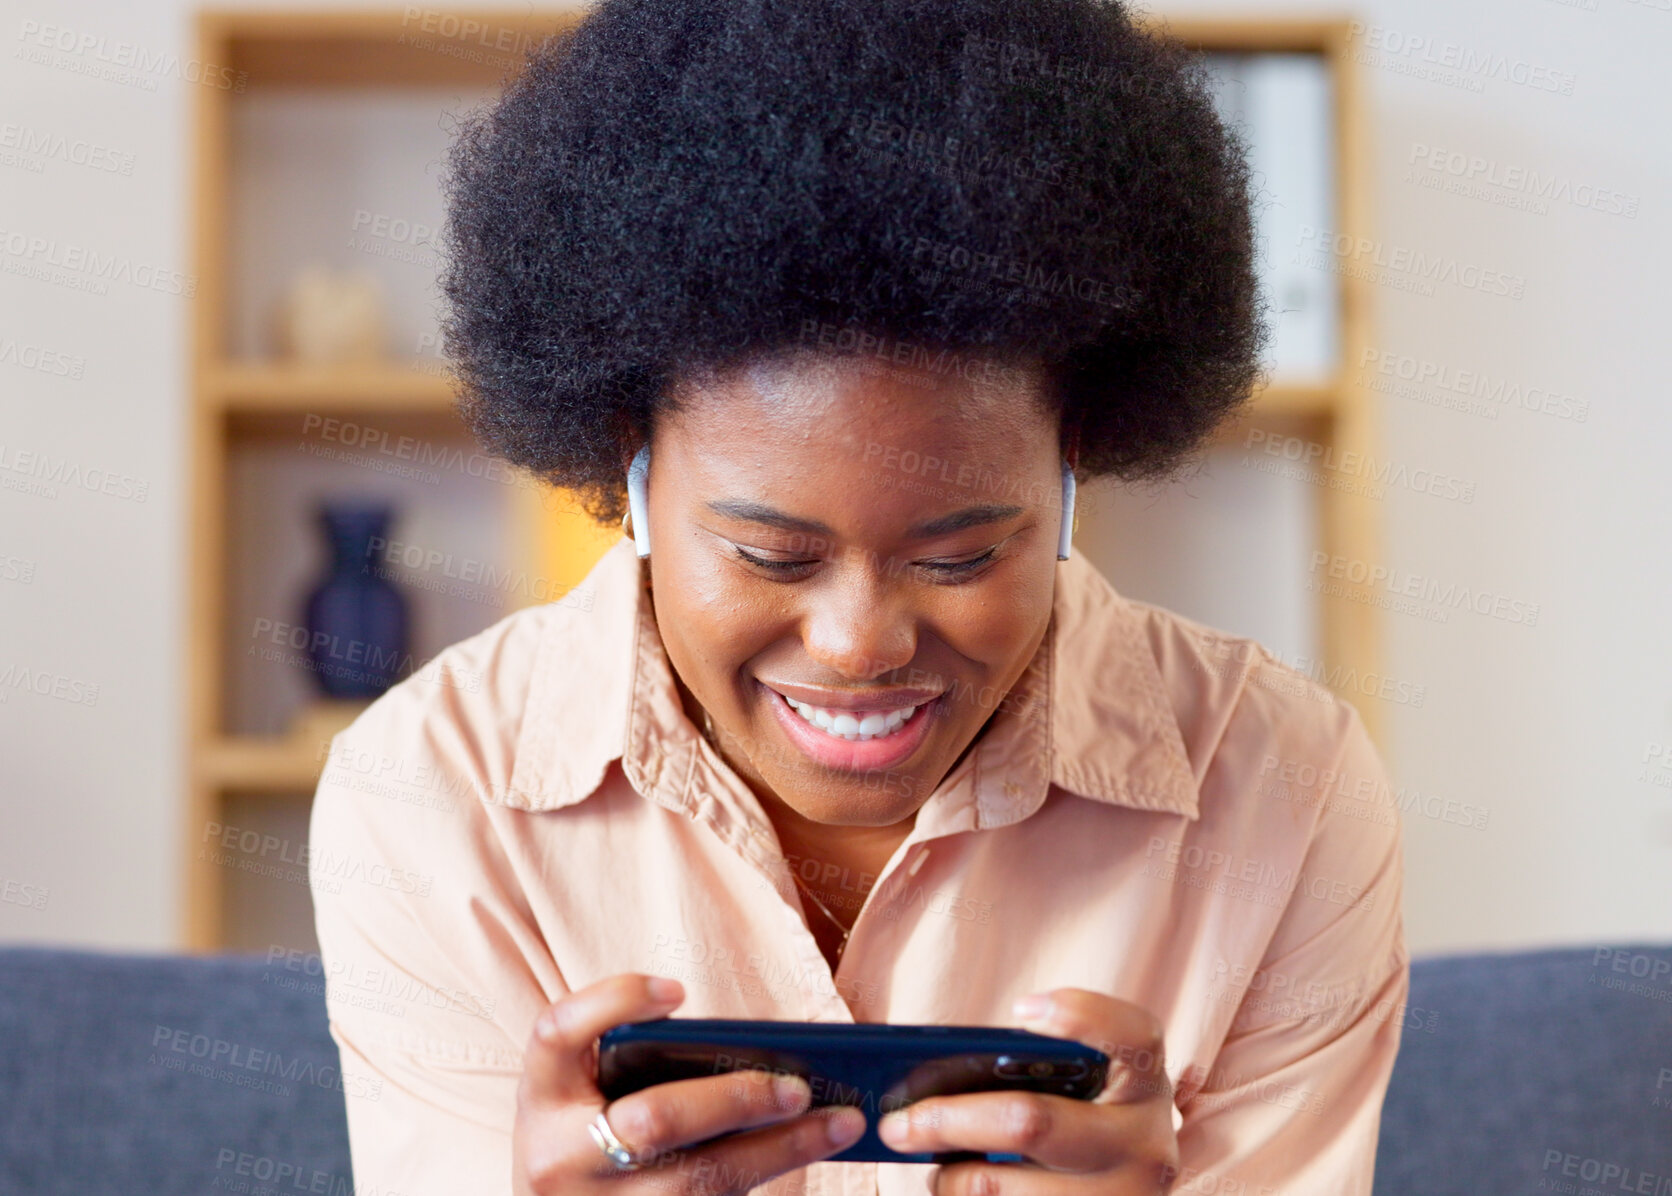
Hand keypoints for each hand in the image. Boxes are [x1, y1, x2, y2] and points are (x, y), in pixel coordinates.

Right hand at [512, 973, 866, 1194]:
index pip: (556, 1030)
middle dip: (736, 1098)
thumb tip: (757, 1048)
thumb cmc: (584, 1136)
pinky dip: (767, 1176)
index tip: (677, 989)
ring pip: (700, 1180)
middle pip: (655, 1119)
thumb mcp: (582, 1094)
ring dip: (781, 1148)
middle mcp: (557, 1157)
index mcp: (540, 1096)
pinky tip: (810, 1151)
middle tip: (798, 1085)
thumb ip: (634, 1061)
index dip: (614, 1001)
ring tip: (840, 1122)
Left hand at [875, 988, 1179, 1192]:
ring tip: (936, 1166)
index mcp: (1144, 1083)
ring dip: (950, 1178)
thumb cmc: (1077, 1123)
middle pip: (1031, 1121)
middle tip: (895, 1124)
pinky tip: (963, 1187)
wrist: (1116, 1192)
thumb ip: (1031, 1069)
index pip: (1133, 1035)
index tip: (1020, 1011)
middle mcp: (1147, 1145)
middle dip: (948, 1120)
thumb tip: (924, 1078)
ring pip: (997, 1188)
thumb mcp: (1080, 1089)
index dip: (1081, 1016)